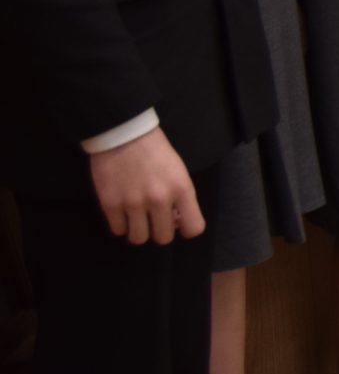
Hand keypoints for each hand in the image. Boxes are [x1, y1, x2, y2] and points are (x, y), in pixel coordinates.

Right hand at [89, 127, 201, 245]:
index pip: (194, 228)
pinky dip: (120, 225)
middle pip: (163, 238)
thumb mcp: (178, 170)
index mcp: (181, 189)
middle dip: (160, 230)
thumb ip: (179, 196)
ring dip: (138, 230)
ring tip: (137, 217)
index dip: (186, 229)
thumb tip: (176, 222)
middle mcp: (159, 199)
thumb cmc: (155, 150)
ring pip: (138, 239)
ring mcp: (133, 203)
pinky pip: (117, 230)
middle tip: (154, 218)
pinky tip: (122, 212)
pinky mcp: (110, 204)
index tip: (178, 222)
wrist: (124, 134)